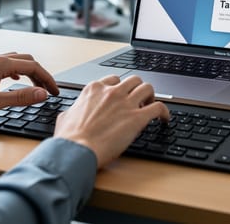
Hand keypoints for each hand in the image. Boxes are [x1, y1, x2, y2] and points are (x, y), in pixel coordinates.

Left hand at [0, 52, 59, 118]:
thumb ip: (21, 97)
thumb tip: (42, 93)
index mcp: (0, 64)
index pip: (33, 66)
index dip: (47, 79)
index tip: (55, 91)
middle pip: (26, 60)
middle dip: (40, 74)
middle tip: (48, 89)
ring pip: (15, 60)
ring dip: (29, 71)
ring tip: (35, 85)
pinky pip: (5, 64)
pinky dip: (16, 70)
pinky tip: (14, 80)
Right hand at [54, 75, 169, 167]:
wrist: (77, 150)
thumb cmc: (70, 138)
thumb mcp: (65, 118)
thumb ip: (71, 112)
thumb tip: (70, 114)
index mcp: (94, 90)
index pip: (113, 80)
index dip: (120, 88)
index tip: (122, 96)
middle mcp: (112, 92)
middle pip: (133, 80)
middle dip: (137, 89)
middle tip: (138, 100)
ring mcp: (125, 103)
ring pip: (148, 88)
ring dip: (151, 96)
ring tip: (150, 106)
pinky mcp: (137, 118)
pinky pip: (159, 107)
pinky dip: (164, 112)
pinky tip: (164, 119)